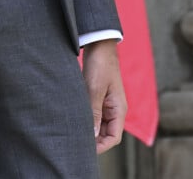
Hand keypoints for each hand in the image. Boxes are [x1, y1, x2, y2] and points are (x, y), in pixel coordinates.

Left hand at [82, 39, 126, 154]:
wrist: (98, 43)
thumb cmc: (100, 65)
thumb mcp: (95, 89)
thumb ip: (94, 113)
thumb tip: (92, 135)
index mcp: (119, 109)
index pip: (114, 138)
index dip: (101, 146)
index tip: (85, 148)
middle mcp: (114, 109)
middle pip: (106, 133)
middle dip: (93, 139)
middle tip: (75, 141)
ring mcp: (107, 103)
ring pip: (99, 124)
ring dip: (89, 128)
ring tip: (73, 130)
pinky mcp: (99, 96)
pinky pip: (94, 113)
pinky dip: (86, 117)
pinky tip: (75, 118)